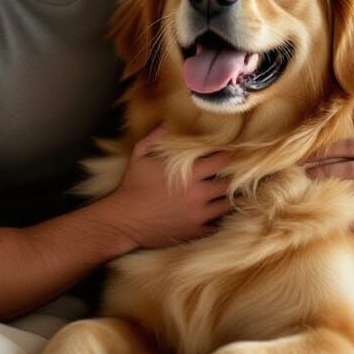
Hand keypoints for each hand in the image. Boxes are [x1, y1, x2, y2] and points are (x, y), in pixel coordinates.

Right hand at [109, 125, 231, 248]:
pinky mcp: (194, 232)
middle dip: (230, 178)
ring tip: (223, 195)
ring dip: (225, 199)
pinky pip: (216, 226)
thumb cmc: (131, 186)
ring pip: (226, 205)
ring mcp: (198, 214)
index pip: (222, 160)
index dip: (228, 156)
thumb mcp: (139, 155)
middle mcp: (198, 193)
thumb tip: (165, 122)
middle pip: (228, 183)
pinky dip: (217, 220)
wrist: (123, 220)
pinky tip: (214, 215)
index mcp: (188, 173)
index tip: (229, 155)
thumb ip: (154, 137)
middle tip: (228, 176)